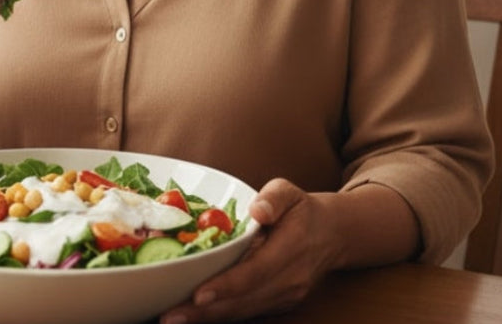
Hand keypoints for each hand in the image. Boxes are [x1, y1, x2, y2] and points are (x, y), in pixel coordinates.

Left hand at [160, 179, 338, 323]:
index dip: (227, 285)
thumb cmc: (301, 210)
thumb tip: (257, 210)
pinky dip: (220, 315)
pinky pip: (248, 313)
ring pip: (244, 312)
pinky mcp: (279, 304)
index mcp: (292, 248)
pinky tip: (194, 316)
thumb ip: (273, 197)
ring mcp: (286, 296)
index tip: (198, 293)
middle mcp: (290, 279)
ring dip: (208, 318)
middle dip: (205, 311)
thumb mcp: (289, 192)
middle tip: (169, 315)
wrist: (332, 235)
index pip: (256, 272)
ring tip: (173, 318)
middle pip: (244, 300)